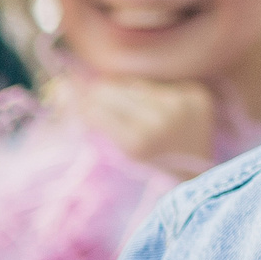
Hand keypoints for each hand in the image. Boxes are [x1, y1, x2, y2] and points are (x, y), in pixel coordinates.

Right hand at [53, 73, 214, 178]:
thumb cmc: (146, 170)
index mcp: (138, 143)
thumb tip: (63, 87)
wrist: (197, 173)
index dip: (81, 105)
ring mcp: (183, 105)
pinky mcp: (196, 95)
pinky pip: (158, 86)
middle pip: (113, 91)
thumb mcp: (117, 154)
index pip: (95, 109)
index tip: (69, 101)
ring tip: (133, 116)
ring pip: (133, 85)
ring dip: (126, 96)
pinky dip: (150, 96)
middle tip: (97, 105)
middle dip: (100, 97)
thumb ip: (92, 120)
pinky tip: (158, 112)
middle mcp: (163, 120)